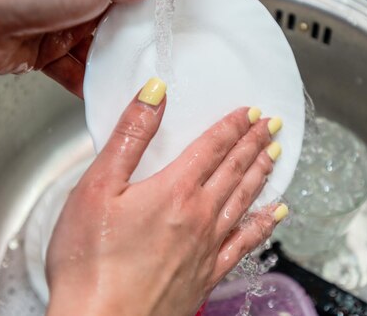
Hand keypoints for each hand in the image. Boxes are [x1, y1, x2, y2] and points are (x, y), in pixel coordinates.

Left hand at [0, 0, 153, 95]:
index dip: (150, 5)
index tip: (173, 26)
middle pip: (115, 23)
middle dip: (133, 41)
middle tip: (158, 59)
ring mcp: (56, 25)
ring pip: (95, 51)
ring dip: (111, 66)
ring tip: (134, 81)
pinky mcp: (41, 54)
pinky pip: (73, 73)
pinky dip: (87, 84)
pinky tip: (104, 94)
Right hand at [45, 78, 287, 315]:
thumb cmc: (90, 261)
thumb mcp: (97, 186)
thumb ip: (130, 136)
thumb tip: (155, 92)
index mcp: (175, 190)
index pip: (213, 146)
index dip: (234, 125)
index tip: (251, 111)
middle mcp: (200, 215)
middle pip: (235, 169)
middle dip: (255, 143)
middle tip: (272, 126)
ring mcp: (208, 246)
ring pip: (245, 199)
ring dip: (262, 173)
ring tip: (276, 155)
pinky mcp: (207, 274)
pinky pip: (245, 242)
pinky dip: (264, 224)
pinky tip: (277, 214)